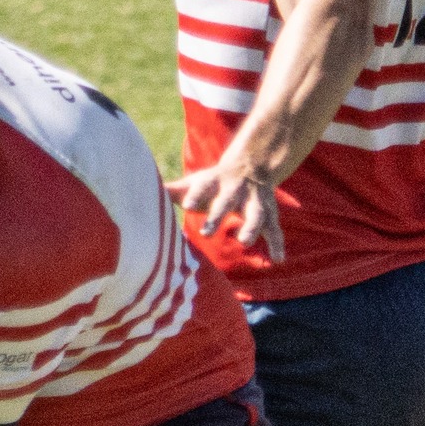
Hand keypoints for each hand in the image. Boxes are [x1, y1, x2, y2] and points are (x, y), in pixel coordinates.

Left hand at [169, 165, 284, 260]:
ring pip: (255, 213)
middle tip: (206, 232)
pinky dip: (277, 243)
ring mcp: (254, 201)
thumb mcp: (195, 183)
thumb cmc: (214, 182)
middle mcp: (235, 191)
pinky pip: (274, 229)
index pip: (202, 187)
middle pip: (226, 201)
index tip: (186, 205)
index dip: (195, 195)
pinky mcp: (269, 213)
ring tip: (244, 242)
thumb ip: (175, 191)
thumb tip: (145, 194)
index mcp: (214, 183)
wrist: (252, 165)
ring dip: (251, 227)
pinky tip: (278, 260)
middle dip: (217, 215)